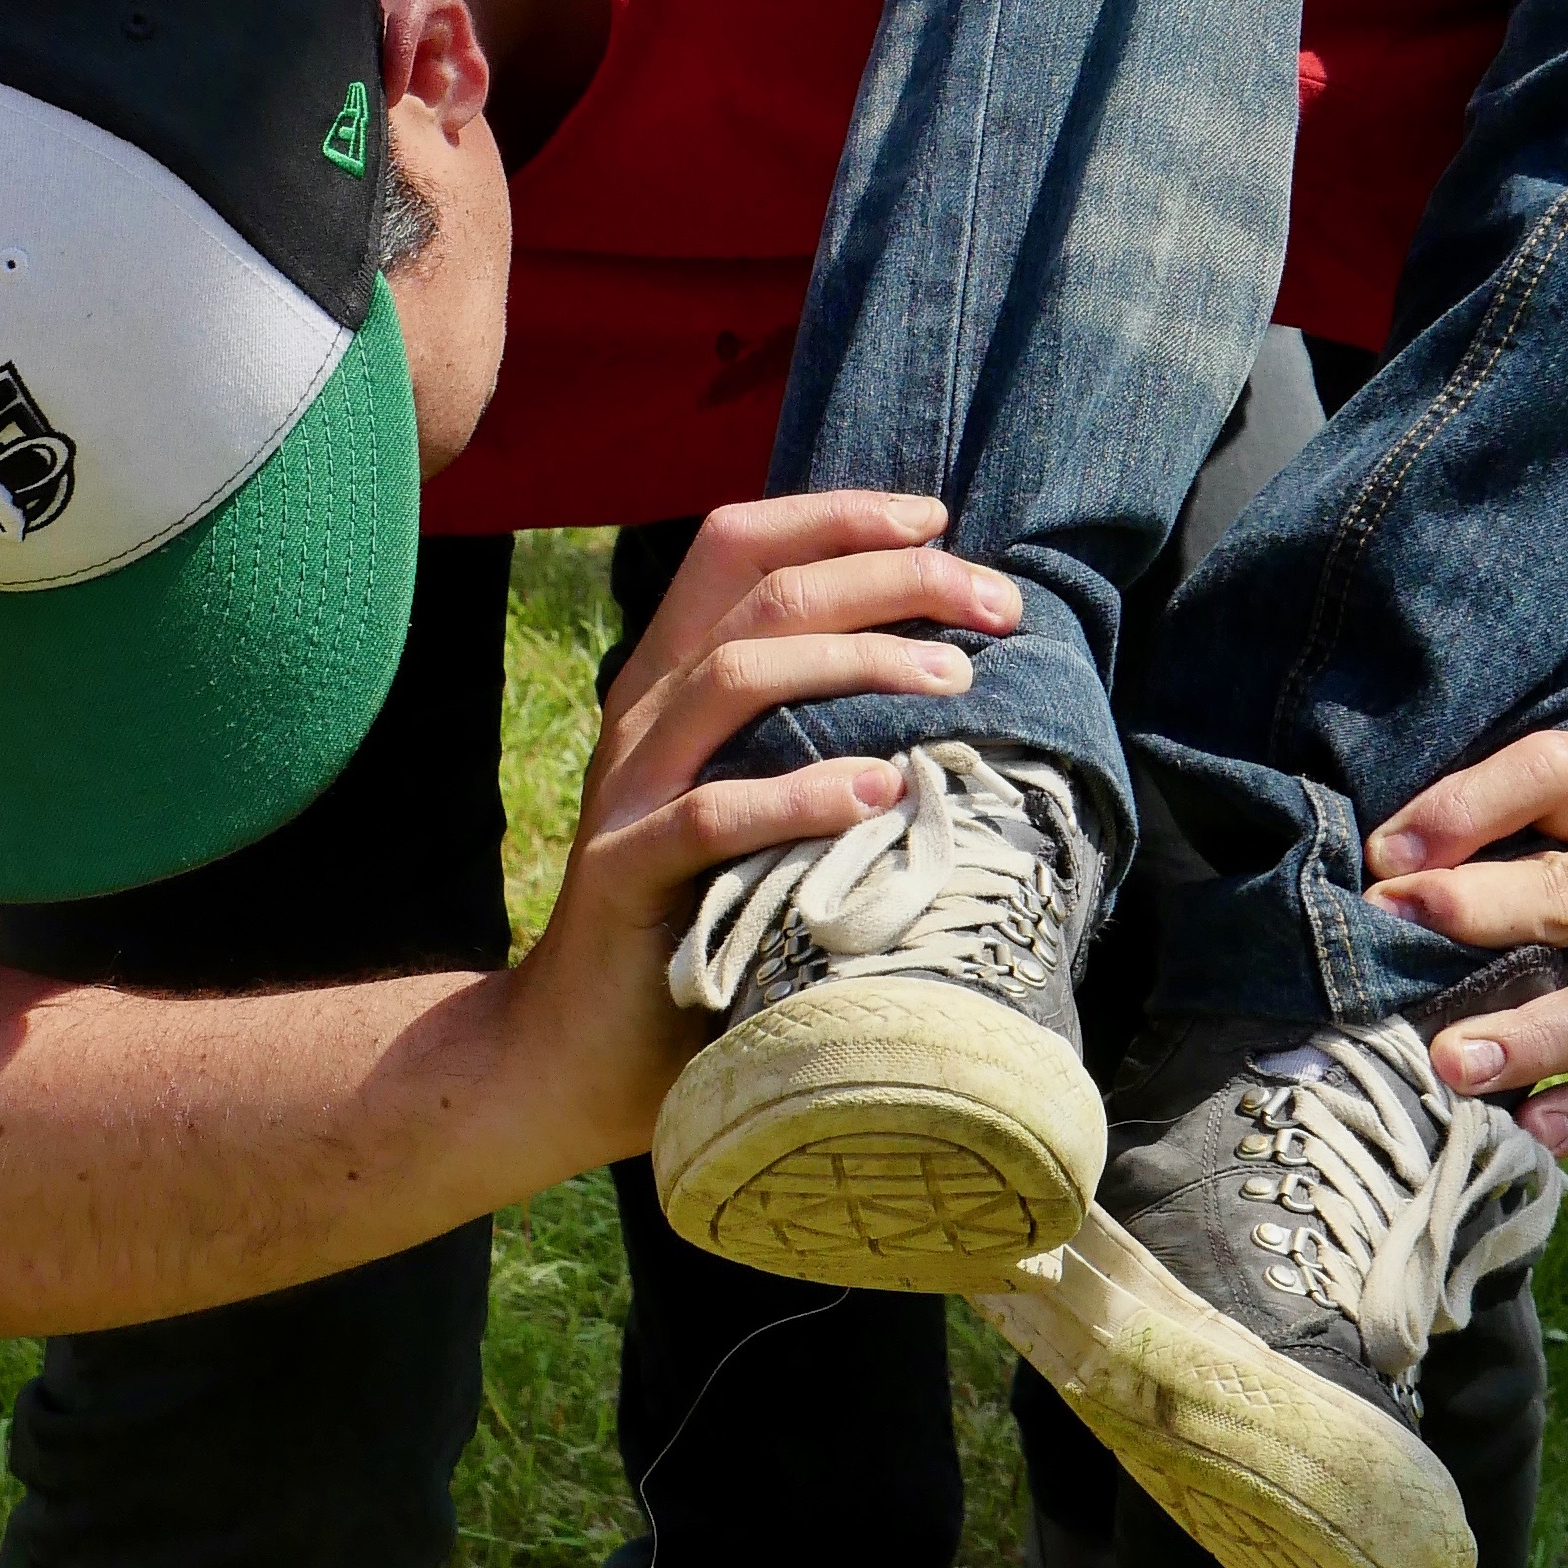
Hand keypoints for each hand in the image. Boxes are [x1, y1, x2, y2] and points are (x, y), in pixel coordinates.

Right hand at [503, 493, 1021, 1170]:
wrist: (573, 1051)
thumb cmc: (695, 916)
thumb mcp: (744, 796)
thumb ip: (800, 729)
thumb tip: (940, 667)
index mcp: (668, 679)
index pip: (740, 547)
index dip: (836, 516)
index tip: (938, 521)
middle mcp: (643, 715)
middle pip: (763, 596)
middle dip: (887, 577)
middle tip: (995, 602)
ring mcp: (628, 792)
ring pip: (736, 677)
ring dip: (856, 663)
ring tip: (952, 679)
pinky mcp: (627, 876)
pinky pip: (712, 816)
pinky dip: (800, 794)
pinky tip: (879, 794)